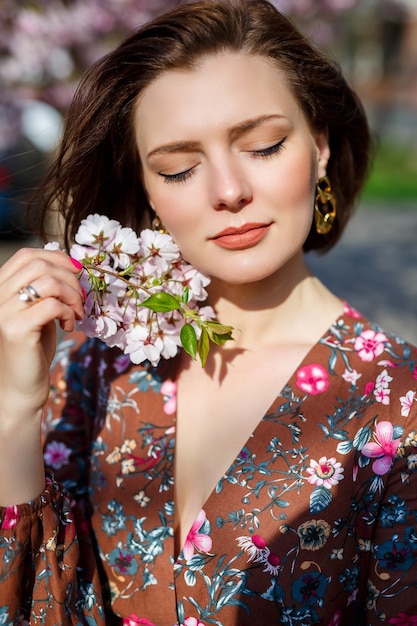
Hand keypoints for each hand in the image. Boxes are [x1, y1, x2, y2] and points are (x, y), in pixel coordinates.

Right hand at [0, 247, 84, 504]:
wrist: (21, 387)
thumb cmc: (34, 348)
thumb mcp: (41, 311)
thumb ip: (48, 289)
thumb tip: (74, 265)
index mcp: (1, 288)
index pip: (27, 255)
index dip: (57, 258)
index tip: (78, 273)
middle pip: (39, 264)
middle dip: (70, 278)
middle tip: (81, 299)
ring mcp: (3, 312)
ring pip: (47, 282)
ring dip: (72, 295)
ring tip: (76, 313)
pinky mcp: (15, 329)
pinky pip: (51, 305)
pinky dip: (67, 312)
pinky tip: (68, 326)